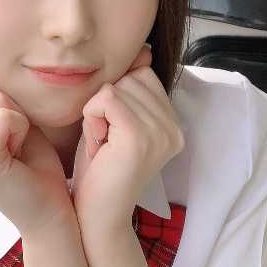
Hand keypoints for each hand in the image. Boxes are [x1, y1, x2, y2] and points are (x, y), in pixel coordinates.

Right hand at [0, 67, 75, 237]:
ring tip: (18, 150)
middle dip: (7, 106)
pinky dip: (22, 128)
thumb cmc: (34, 168)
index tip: (7, 130)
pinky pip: (4, 117)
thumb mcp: (7, 123)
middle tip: (16, 142)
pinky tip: (21, 153)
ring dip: (18, 119)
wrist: (51, 212)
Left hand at [71, 44, 184, 233]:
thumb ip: (130, 90)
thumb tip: (145, 50)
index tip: (113, 134)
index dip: (117, 98)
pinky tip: (98, 145)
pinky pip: (106, 99)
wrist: (97, 216)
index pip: (142, 76)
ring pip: (115, 87)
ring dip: (97, 114)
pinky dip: (92, 118)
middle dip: (106, 104)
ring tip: (103, 145)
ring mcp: (161, 132)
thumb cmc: (100, 171)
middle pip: (129, 78)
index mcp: (173, 124)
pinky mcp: (140, 137)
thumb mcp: (116, 122)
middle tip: (106, 141)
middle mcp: (174, 127)